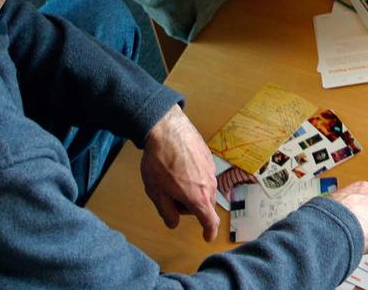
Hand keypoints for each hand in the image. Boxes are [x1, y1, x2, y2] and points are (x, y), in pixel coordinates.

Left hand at [140, 104, 219, 241]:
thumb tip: (173, 222)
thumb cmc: (160, 162)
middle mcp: (209, 185)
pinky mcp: (208, 157)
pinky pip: (203, 174)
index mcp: (197, 197)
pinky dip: (193, 176)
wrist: (167, 130)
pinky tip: (177, 166)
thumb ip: (166, 211)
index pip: (209, 220)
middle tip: (168, 196)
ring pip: (203, 189)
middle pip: (203, 205)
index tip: (207, 237)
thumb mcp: (156, 192)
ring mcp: (211, 169)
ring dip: (191, 190)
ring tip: (170, 178)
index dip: (209, 231)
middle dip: (189, 207)